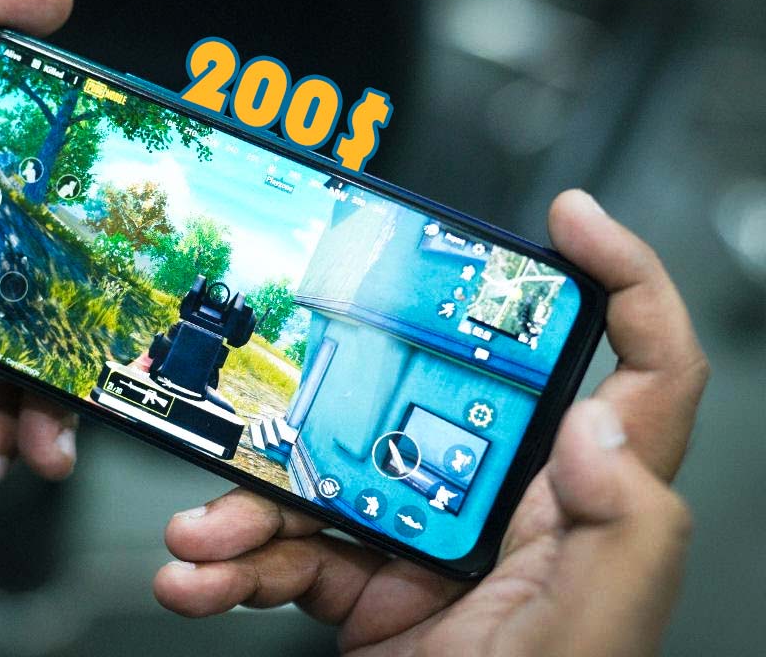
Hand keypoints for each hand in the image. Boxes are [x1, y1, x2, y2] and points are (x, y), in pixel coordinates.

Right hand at [152, 190, 707, 656]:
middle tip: (270, 392)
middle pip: (418, 408)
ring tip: (196, 540)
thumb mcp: (596, 630)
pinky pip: (287, 554)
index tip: (565, 218)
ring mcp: (423, 548)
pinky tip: (196, 579)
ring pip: (326, 484)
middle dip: (327, 403)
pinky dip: (233, 568)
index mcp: (582, 506)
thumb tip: (596, 417)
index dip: (621, 279)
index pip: (638, 374)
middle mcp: (504, 512)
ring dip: (247, 511)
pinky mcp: (362, 589)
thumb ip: (624, 523)